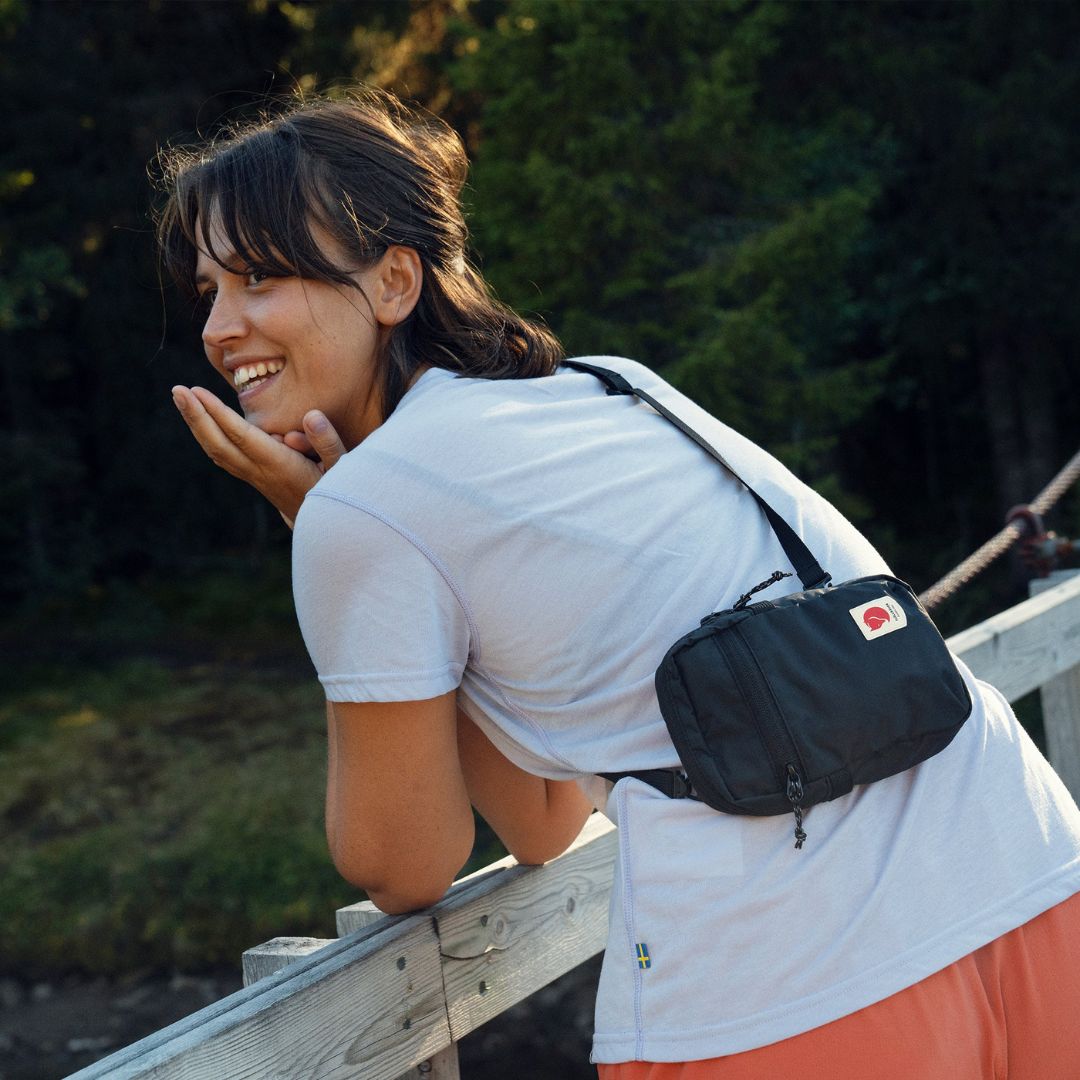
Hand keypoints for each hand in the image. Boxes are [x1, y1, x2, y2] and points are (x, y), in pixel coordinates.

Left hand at [171, 385, 345, 524]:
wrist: (330, 528)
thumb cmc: (339, 492)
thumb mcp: (342, 467)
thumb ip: (328, 441)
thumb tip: (311, 416)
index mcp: (279, 465)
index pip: (242, 436)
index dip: (218, 414)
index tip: (197, 392)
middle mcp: (261, 472)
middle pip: (219, 444)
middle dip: (196, 417)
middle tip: (177, 391)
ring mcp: (255, 477)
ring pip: (217, 452)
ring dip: (196, 425)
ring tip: (181, 399)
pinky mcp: (255, 478)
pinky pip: (224, 457)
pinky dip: (207, 438)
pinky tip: (199, 423)